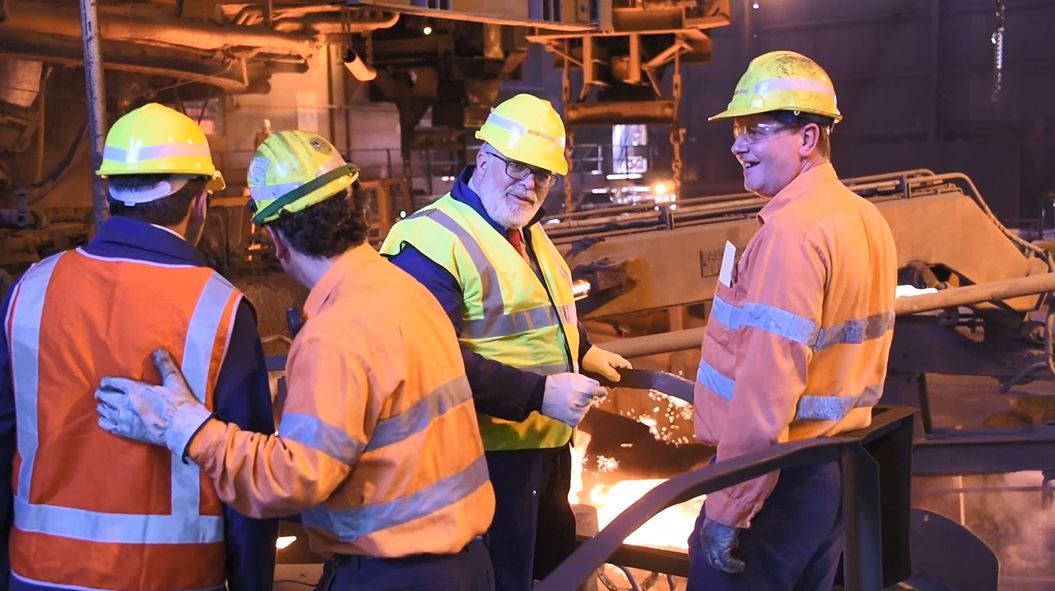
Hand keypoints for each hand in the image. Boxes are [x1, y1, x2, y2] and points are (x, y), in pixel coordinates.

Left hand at [96, 348, 211, 455]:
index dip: (107, 382)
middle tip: (104, 392)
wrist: (182, 428)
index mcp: (134, 389)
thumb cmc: (180, 405)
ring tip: (106, 404)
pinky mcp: (126, 432)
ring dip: (103, 405)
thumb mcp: (174, 381)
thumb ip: (164, 365)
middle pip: (103, 396)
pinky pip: (106, 425)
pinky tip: (107, 418)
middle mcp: (124, 404)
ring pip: (102, 410)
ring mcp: (123, 419)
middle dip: (102, 393)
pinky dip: (104, 420)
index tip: (107, 382)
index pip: (111, 382)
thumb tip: (158, 351)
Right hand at [541, 373, 606, 426]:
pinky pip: (578, 419)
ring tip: (568, 403)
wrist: (541, 393)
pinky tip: (566, 410)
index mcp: (587, 388)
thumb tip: (597, 386)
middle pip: (591, 400)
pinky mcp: (573, 420)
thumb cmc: (556, 382)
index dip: (596, 391)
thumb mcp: (573, 376)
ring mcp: (579, 411)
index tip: (595, 392)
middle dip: (585, 398)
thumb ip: (587, 381)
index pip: (600, 392)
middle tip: (573, 396)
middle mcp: (585, 400)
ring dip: (579, 407)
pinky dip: (573, 416)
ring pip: (585, 410)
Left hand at [581, 346, 632, 381]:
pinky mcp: (603, 366)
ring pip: (614, 374)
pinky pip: (608, 373)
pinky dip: (606, 378)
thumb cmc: (591, 358)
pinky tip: (601, 381)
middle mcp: (614, 361)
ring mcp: (609, 363)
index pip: (628, 367)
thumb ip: (611, 374)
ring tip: (606, 384)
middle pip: (621, 372)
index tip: (625, 382)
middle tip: (612, 385)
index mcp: (617, 360)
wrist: (580, 353)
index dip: (629, 374)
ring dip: (611, 379)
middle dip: (618, 379)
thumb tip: (618, 380)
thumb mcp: (602, 367)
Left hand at [700, 517, 745, 573]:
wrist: (725, 510)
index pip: (706, 549)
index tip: (721, 559)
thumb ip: (722, 531)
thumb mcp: (720, 522)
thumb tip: (731, 540)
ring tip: (738, 567)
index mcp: (704, 533)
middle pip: (711, 559)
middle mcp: (706, 542)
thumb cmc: (724, 512)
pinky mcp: (721, 551)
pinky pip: (727, 563)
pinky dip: (735, 565)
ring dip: (729, 567)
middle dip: (720, 564)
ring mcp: (712, 548)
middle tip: (729, 567)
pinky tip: (741, 565)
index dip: (713, 555)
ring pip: (719, 563)